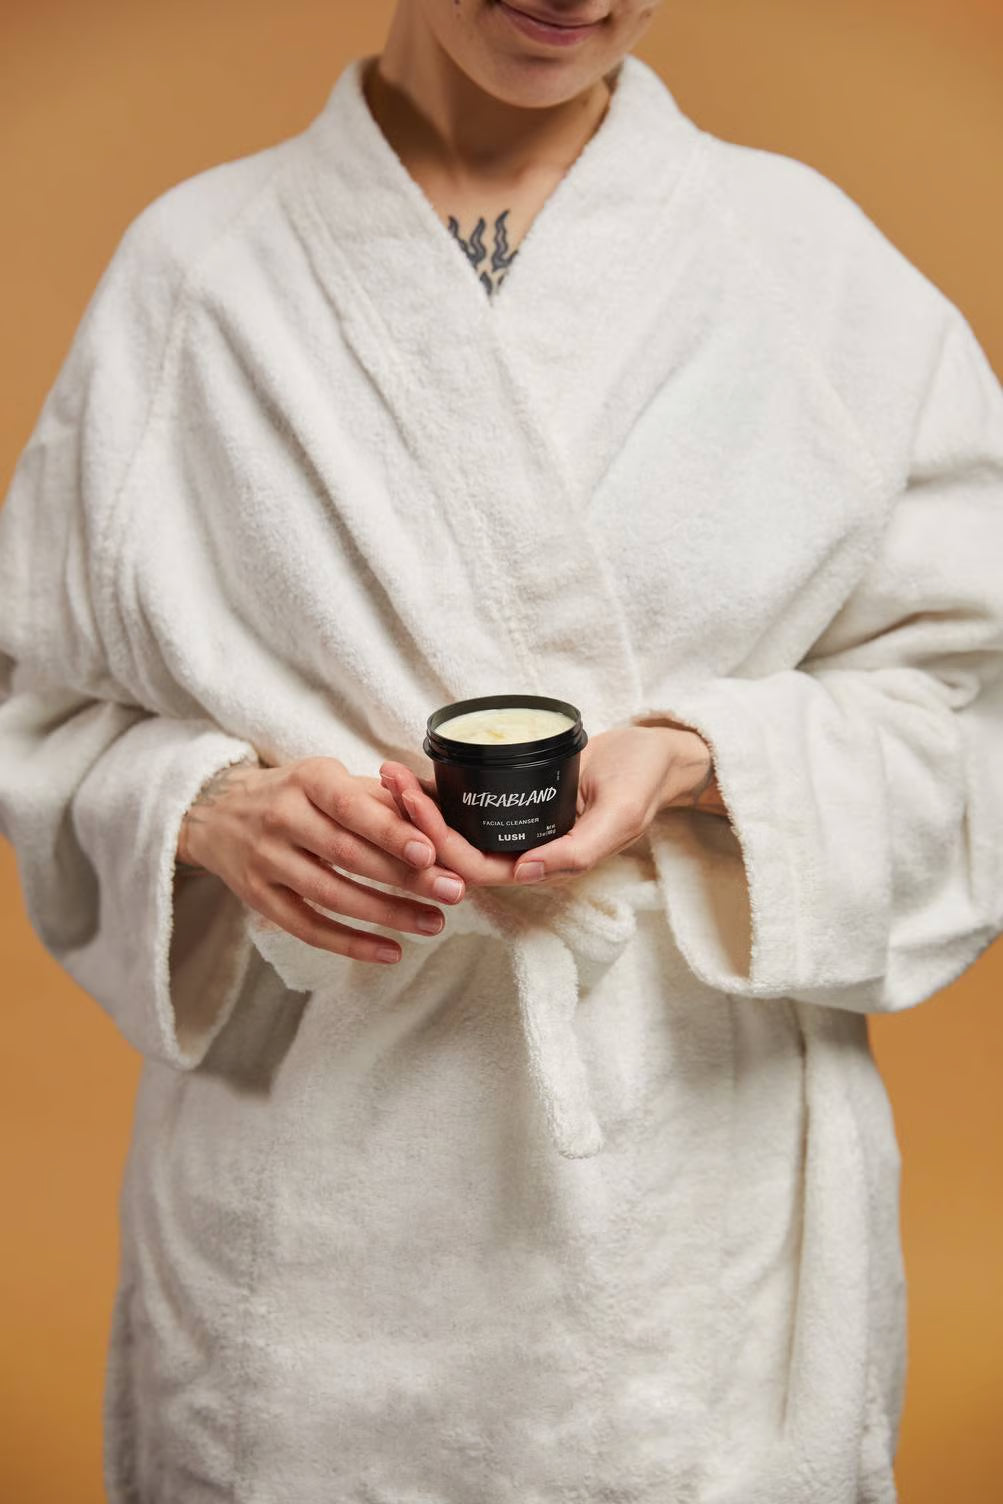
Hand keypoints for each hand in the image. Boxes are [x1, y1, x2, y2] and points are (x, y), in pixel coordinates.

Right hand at [176, 756, 467, 963]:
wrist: (216, 814)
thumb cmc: (294, 794)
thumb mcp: (330, 778)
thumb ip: (383, 796)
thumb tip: (444, 813)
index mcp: (307, 779)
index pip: (351, 807)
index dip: (390, 831)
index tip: (431, 852)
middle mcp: (282, 817)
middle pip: (347, 854)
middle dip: (404, 877)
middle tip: (452, 892)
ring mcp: (266, 860)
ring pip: (331, 894)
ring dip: (387, 913)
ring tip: (433, 923)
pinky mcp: (258, 897)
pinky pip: (308, 927)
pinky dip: (350, 943)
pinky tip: (390, 951)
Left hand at [379, 723, 717, 890]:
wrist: (657, 755)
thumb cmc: (643, 781)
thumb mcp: (620, 813)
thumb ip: (580, 848)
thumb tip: (527, 872)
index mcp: (547, 865)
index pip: (477, 868)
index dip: (439, 845)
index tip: (412, 807)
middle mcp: (525, 853)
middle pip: (456, 851)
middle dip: (417, 821)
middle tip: (390, 780)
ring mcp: (518, 830)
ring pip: (458, 832)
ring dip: (421, 808)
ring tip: (390, 774)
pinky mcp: (514, 805)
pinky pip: (470, 810)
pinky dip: (440, 795)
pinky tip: (413, 774)